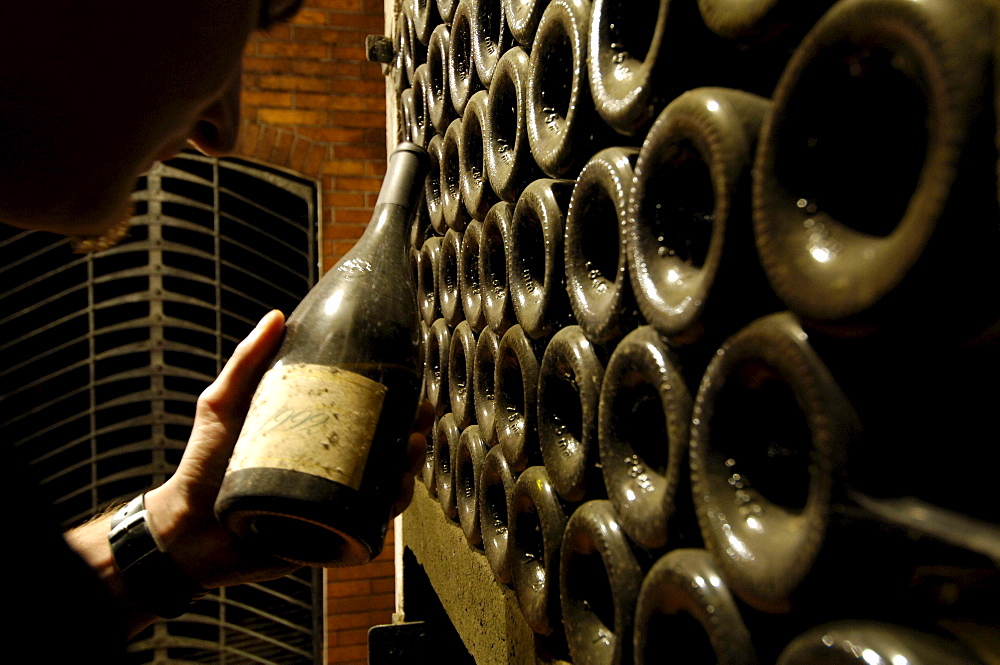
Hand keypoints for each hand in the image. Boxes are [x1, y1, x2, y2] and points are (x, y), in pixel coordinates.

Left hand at [143, 310, 434, 588]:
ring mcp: (332, 501)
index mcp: (315, 432)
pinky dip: (390, 507)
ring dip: (408, 468)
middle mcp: (331, 465)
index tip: (412, 385)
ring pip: (387, 482)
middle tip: (417, 421)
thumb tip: (277, 316)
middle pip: (387, 446)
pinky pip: (371, 521)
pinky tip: (395, 493)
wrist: (186, 528)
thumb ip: (245, 361)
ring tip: (407, 455)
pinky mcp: (330, 534)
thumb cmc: (201, 466)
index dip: (398, 399)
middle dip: (414, 432)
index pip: (366, 411)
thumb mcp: (222, 405)